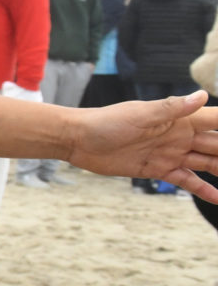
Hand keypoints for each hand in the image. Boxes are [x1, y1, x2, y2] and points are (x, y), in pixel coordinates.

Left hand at [67, 91, 217, 200]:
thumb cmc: (107, 121)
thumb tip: (202, 96)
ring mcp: (172, 153)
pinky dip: (203, 189)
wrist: (80, 140)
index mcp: (181, 118)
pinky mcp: (160, 169)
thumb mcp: (141, 114)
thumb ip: (172, 108)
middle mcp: (182, 135)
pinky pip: (187, 180)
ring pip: (209, 163)